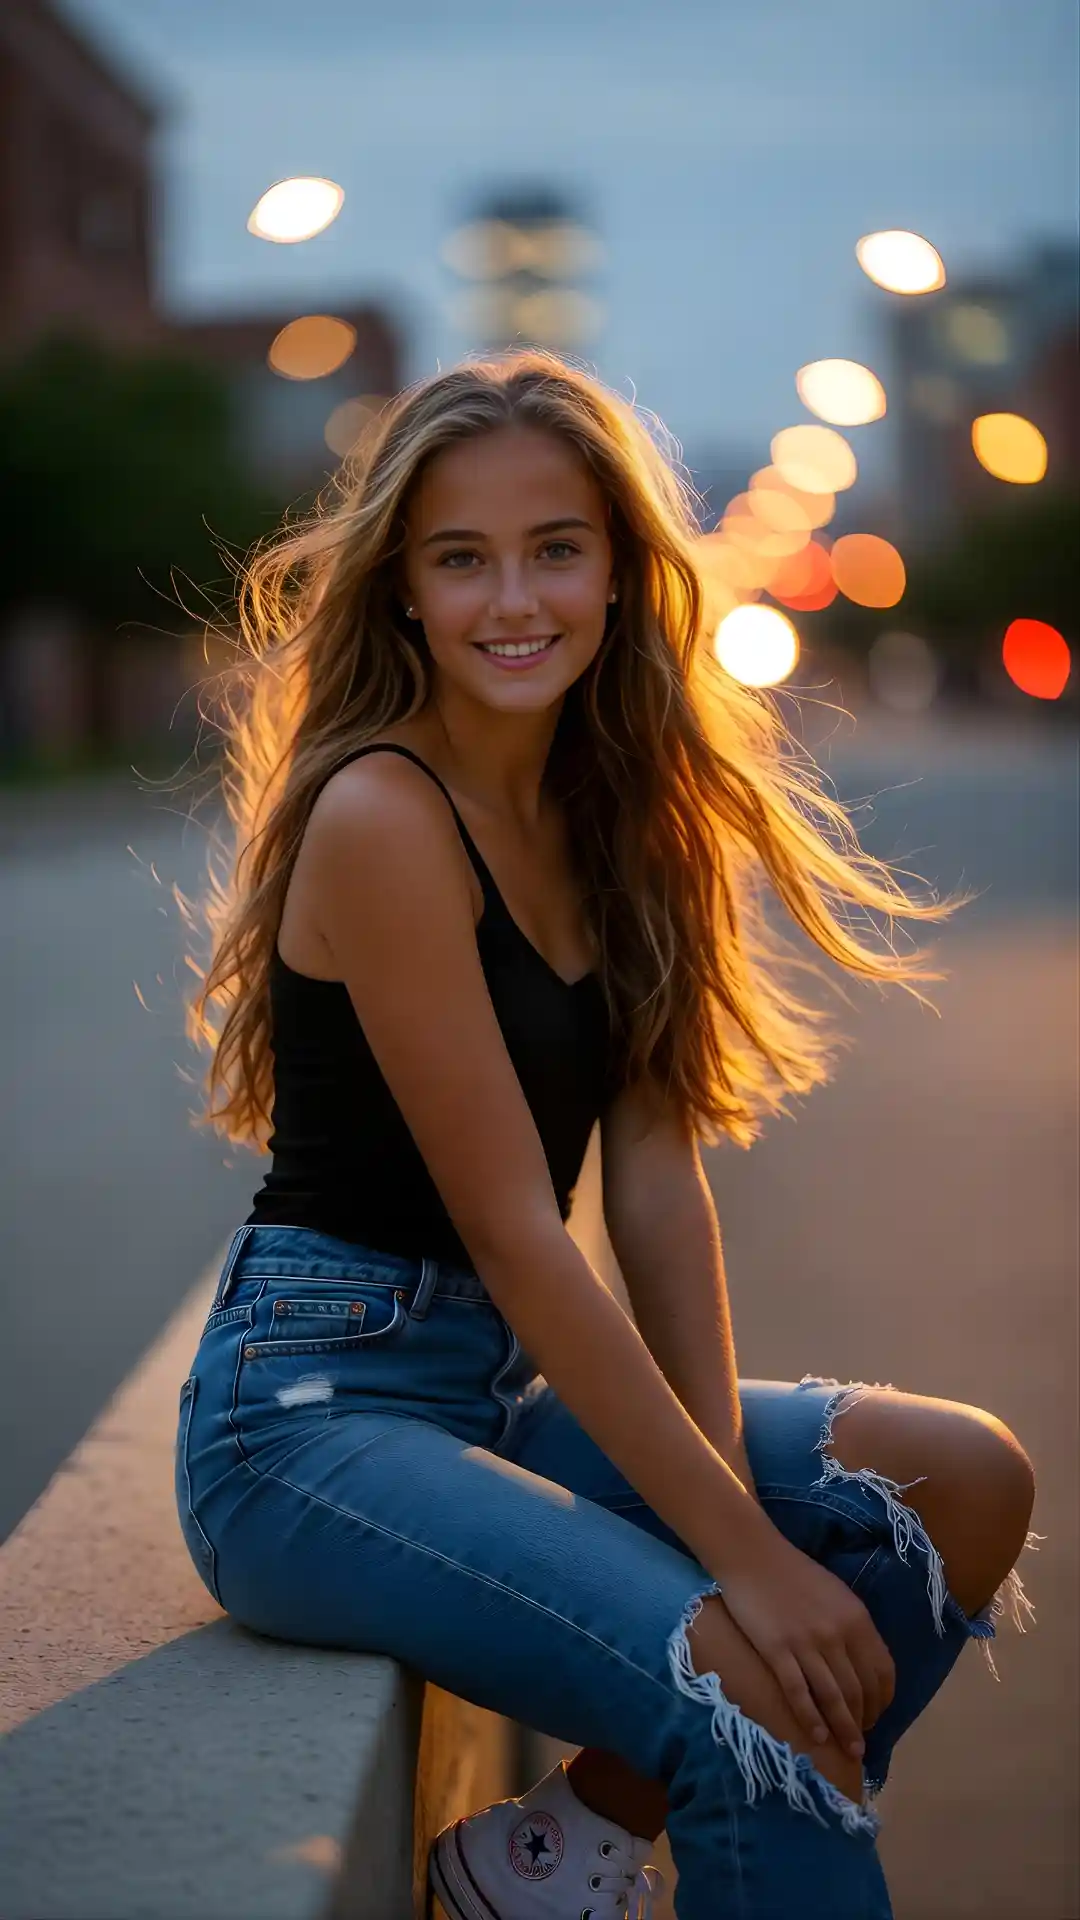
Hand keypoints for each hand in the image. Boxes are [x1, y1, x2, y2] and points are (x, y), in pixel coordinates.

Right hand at [712, 1526, 895, 1760]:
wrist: (752, 1556)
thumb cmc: (794, 1573)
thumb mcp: (837, 1594)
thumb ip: (853, 1628)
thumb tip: (863, 1666)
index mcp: (857, 1619)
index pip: (882, 1672)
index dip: (883, 1700)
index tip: (877, 1716)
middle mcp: (836, 1634)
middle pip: (858, 1691)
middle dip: (863, 1721)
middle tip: (860, 1740)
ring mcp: (806, 1644)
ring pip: (833, 1698)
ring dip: (844, 1729)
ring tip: (848, 1751)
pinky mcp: (777, 1651)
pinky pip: (798, 1693)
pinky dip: (811, 1719)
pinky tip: (817, 1737)